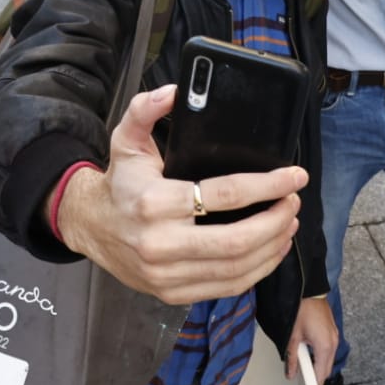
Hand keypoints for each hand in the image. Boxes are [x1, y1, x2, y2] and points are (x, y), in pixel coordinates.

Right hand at [54, 85, 308, 304]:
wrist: (91, 227)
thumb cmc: (120, 182)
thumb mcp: (126, 139)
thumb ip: (146, 109)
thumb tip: (175, 91)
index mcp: (155, 203)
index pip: (224, 195)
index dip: (267, 186)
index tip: (294, 177)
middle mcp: (161, 244)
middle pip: (237, 241)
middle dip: (276, 220)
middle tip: (293, 201)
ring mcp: (167, 274)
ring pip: (236, 269)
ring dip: (273, 246)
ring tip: (288, 222)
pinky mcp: (172, 292)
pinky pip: (226, 287)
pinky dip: (257, 270)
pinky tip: (270, 250)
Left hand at [286, 297, 337, 384]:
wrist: (308, 290)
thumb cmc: (300, 310)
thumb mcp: (292, 336)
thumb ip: (292, 358)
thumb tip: (291, 373)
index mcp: (324, 346)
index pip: (321, 374)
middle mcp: (333, 342)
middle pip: (326, 369)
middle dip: (316, 377)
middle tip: (305, 384)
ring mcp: (335, 336)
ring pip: (328, 359)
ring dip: (318, 364)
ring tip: (304, 364)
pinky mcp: (333, 331)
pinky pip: (329, 349)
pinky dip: (320, 355)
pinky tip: (309, 352)